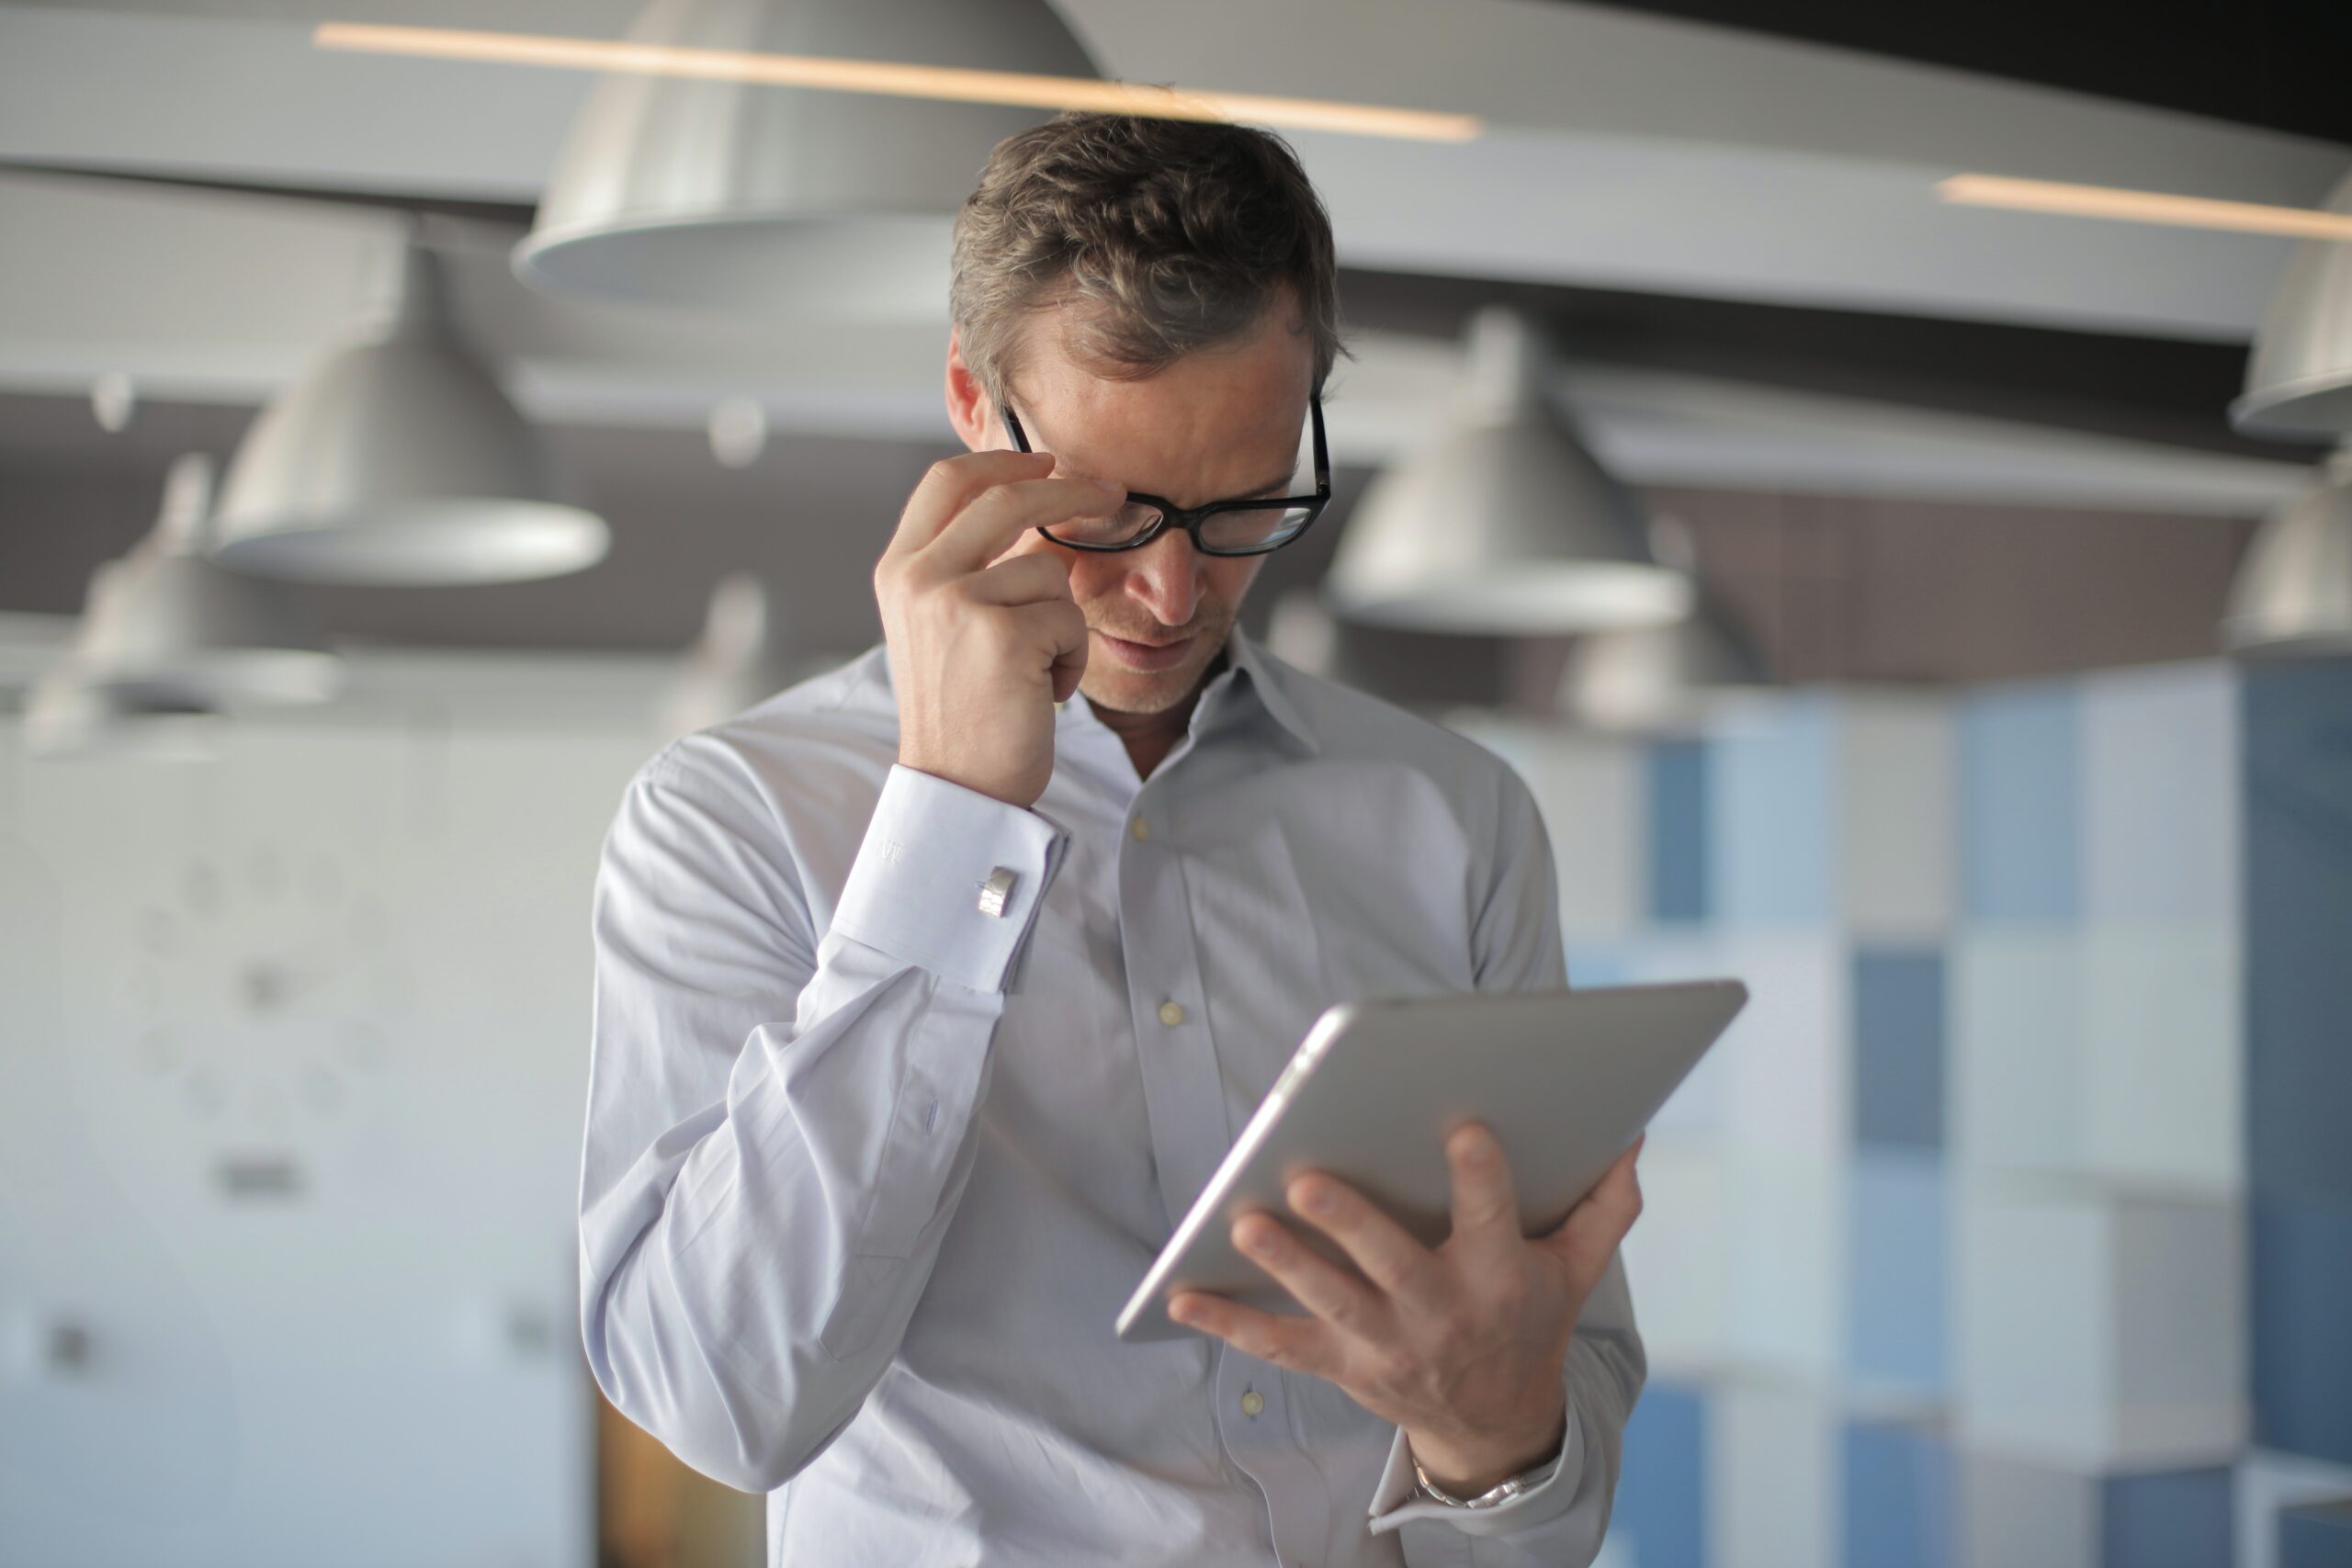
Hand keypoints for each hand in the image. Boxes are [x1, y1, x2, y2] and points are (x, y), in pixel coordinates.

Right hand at [874, 450, 1124, 806]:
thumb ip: (968, 565)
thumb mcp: (944, 625)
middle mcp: (919, 577)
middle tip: (1114, 494)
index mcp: (899, 569)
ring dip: (1064, 621)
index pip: (948, 481)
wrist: (957, 786)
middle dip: (1071, 491)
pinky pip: (1069, 618)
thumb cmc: (963, 711)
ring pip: (1050, 570)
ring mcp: (956, 601)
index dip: (1004, 462)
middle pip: (1008, 499)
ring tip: (1037, 668)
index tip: (1049, 461)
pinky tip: (1041, 690)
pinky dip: (1072, 657)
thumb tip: (1036, 507)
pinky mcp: (1002, 634)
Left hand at [1168, 1123, 1645, 1495]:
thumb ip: (1605, 1205)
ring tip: (1243, 1221)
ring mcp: (1387, 1345)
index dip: (1479, 1175)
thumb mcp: (1577, 1270)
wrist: (1497, 1424)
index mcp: (1500, 1277)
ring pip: (1330, 1302)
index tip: (1463, 1127)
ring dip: (1286, 1263)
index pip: (1490, 1218)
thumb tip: (1630, 1135)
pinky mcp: (1344, 1368)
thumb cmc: (1529, 1321)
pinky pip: (1281, 1347)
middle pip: (1391, 1264)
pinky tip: (1182, 1297)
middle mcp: (1442, 1313)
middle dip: (1349, 1223)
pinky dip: (1230, 1324)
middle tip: (1306, 1178)